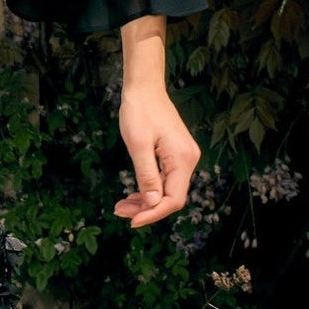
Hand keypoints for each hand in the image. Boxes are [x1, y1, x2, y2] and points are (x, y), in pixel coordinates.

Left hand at [115, 88, 201, 228]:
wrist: (144, 87)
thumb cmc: (139, 111)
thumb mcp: (138, 145)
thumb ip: (146, 176)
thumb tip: (152, 204)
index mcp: (183, 159)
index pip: (173, 199)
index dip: (153, 213)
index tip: (132, 221)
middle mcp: (188, 160)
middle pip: (170, 197)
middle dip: (146, 209)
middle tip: (119, 212)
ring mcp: (183, 158)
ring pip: (166, 190)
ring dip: (145, 201)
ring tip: (121, 206)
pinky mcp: (176, 155)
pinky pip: (164, 180)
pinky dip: (148, 189)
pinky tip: (132, 195)